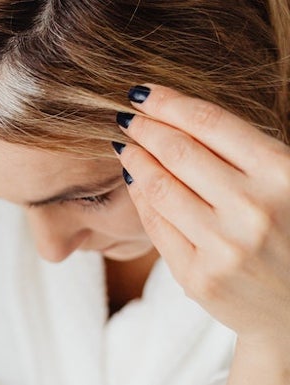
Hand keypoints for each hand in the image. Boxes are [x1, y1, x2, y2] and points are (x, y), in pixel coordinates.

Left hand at [113, 84, 289, 343]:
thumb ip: (248, 153)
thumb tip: (178, 117)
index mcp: (283, 175)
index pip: (210, 123)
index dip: (168, 102)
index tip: (142, 92)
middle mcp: (253, 209)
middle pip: (177, 151)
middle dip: (144, 127)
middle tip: (125, 115)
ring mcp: (224, 247)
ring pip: (159, 187)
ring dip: (134, 159)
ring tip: (125, 146)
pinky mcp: (198, 277)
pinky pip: (156, 225)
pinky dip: (139, 197)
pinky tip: (133, 181)